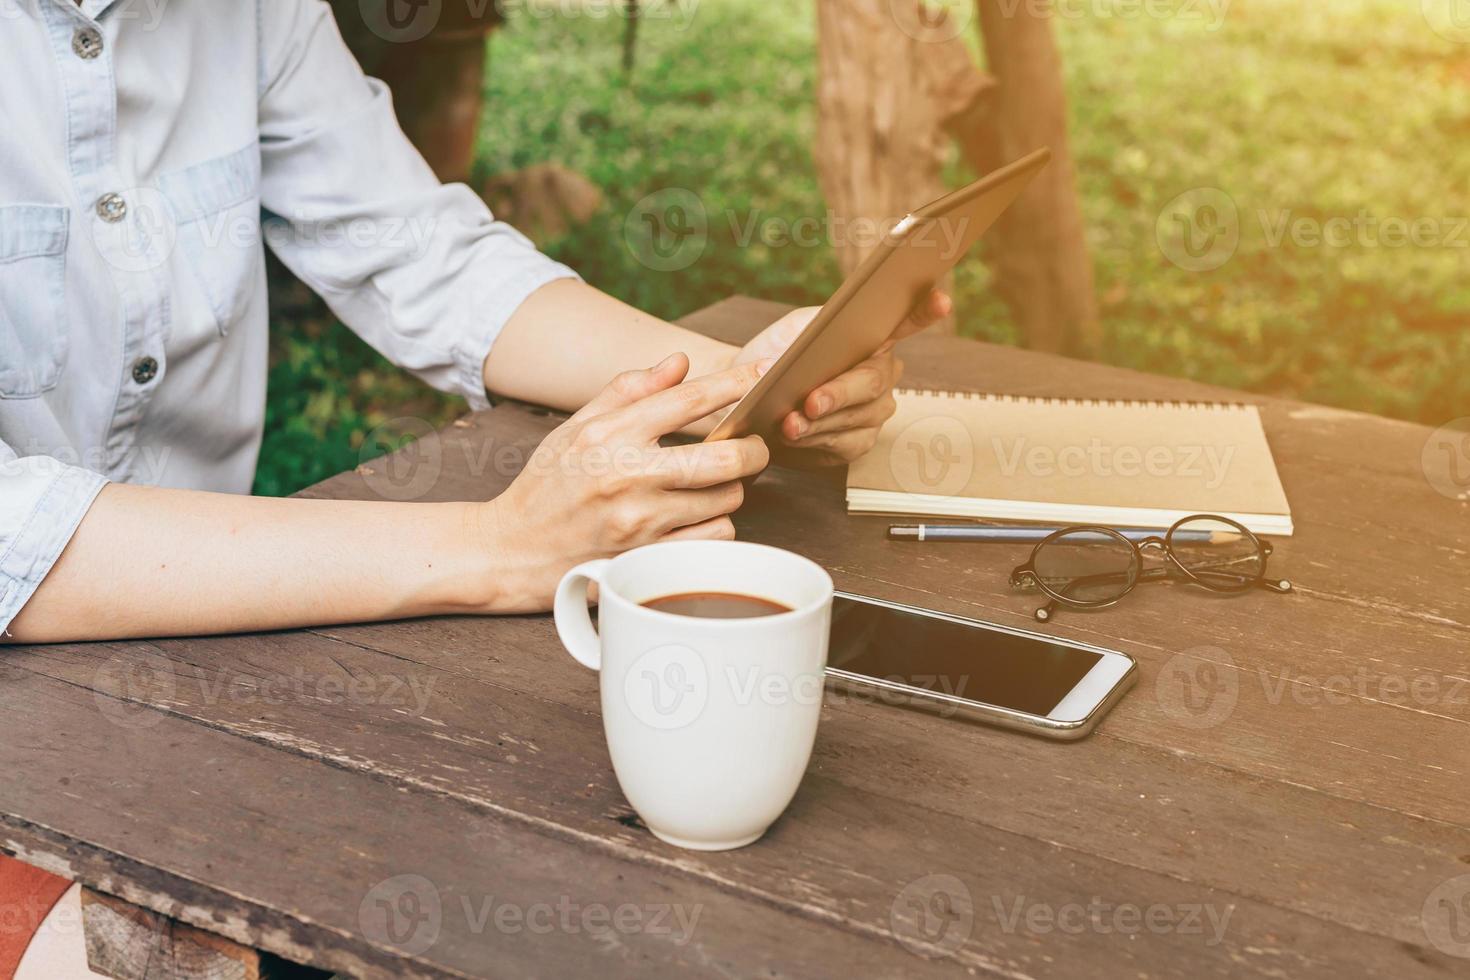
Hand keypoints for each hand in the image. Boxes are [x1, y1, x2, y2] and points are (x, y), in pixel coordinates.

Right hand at [479, 354, 771, 610]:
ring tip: (713, 485)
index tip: (759, 376)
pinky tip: (700, 517)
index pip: (687, 400)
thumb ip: (628, 391)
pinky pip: (715, 537)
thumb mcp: (575, 426)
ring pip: (727, 499)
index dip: (733, 383)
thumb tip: (680, 363)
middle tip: (751, 445)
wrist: (514, 551)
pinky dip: (717, 525)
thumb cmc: (548, 485)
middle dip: (752, 447)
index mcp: (610, 435)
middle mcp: (628, 477)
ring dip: (731, 489)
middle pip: (726, 457)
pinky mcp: (650, 559)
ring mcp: (641, 523)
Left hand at [732, 289, 951, 464]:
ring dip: (821, 423)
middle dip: (840, 393)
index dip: (925, 311)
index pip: (906, 320)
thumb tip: (799, 353)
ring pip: (859, 417)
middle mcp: (881, 373)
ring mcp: (874, 410)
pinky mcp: (858, 442)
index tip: (942, 301)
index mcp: (871, 337)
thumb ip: (807, 331)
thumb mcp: (789, 331)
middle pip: (874, 381)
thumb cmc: (776, 357)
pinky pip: (846, 444)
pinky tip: (796, 438)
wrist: (753, 397)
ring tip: (789, 424)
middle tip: (811, 401)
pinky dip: (818, 441)